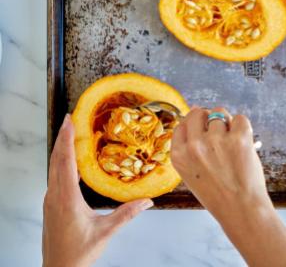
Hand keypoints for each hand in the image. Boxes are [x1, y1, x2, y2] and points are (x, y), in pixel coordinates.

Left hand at [43, 114, 152, 266]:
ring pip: (53, 168)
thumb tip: (147, 201)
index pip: (65, 162)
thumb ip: (126, 214)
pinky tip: (70, 162)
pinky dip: (61, 164)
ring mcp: (50, 200)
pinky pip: (54, 178)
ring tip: (70, 135)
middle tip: (71, 120)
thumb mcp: (105, 232)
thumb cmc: (78, 253)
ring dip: (61, 150)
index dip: (67, 140)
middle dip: (62, 138)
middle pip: (56, 160)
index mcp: (67, 199)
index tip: (70, 122)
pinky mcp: (51, 205)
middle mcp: (55, 196)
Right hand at [171, 107, 267, 218]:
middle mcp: (194, 145)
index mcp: (179, 155)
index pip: (183, 125)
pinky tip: (244, 143)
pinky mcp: (238, 138)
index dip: (196, 126)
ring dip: (228, 125)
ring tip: (232, 145)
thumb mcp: (191, 173)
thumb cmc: (218, 194)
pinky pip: (240, 118)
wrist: (240, 208)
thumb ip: (189, 146)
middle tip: (220, 136)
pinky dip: (243, 128)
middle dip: (209, 119)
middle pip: (198, 113)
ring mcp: (216, 140)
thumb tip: (196, 110)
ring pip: (220, 113)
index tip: (205, 133)